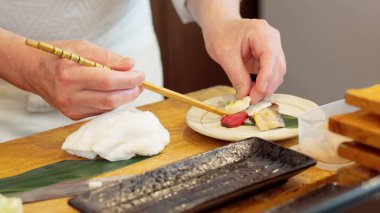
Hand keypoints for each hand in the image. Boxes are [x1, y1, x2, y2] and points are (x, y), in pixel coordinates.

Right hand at [22, 40, 143, 119]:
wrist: (33, 71)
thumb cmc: (60, 55)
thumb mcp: (82, 47)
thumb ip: (108, 57)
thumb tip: (131, 65)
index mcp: (70, 75)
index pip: (107, 81)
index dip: (128, 80)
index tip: (141, 75)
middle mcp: (69, 95)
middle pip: (110, 99)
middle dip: (130, 92)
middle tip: (141, 84)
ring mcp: (70, 109)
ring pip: (107, 107)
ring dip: (124, 98)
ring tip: (131, 87)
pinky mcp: (72, 115)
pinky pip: (100, 111)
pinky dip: (112, 102)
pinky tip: (116, 93)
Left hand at [202, 18, 285, 103]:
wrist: (220, 27)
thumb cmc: (221, 35)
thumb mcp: (225, 56)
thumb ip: (237, 76)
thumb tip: (245, 96)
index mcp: (261, 32)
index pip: (270, 56)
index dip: (267, 75)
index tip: (259, 90)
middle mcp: (272, 39)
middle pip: (277, 67)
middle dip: (266, 86)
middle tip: (251, 100)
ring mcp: (272, 48)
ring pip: (277, 73)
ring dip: (266, 88)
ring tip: (250, 98)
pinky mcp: (268, 58)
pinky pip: (271, 74)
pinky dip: (263, 85)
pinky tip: (253, 92)